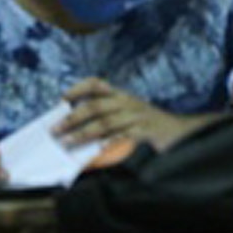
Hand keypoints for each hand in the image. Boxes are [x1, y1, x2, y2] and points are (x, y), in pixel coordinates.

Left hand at [56, 79, 195, 151]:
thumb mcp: (128, 114)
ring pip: (105, 122)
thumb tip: (71, 128)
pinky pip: (123, 135)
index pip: (97, 84)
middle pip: (96, 106)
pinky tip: (96, 148)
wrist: (177, 132)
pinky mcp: (145, 130)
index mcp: (122, 95)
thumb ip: (105, 117)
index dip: (78, 89)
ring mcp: (137, 116)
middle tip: (55, 130)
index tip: (61, 100)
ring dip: (83, 133)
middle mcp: (128, 102)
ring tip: (67, 142)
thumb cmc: (146, 125)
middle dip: (73, 118)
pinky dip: (108, 142)